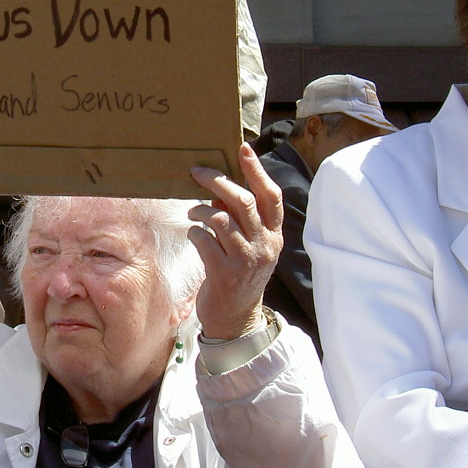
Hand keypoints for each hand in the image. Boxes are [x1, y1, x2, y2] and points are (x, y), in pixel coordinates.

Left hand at [186, 143, 283, 339]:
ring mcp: (246, 260)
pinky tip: (194, 235)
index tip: (243, 148)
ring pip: (220, 219)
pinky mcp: (224, 273)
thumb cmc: (241, 273)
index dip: (257, 170)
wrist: (237, 318)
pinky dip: (194, 233)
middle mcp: (264, 245)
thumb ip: (242, 218)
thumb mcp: (251, 245)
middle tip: (197, 172)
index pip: (271, 196)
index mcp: (274, 235)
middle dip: (217, 181)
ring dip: (200, 209)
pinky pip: (204, 240)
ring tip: (193, 211)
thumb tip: (221, 186)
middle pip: (242, 202)